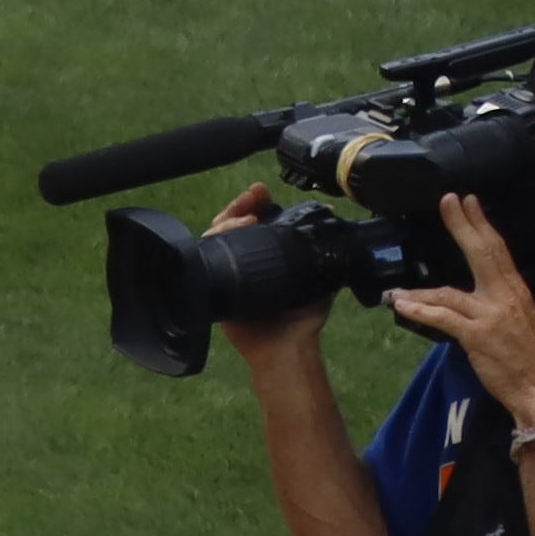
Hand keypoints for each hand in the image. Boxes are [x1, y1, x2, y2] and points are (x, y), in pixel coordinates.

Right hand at [207, 186, 337, 379]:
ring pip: (218, 234)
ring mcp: (227, 269)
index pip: (259, 219)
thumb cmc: (303, 315)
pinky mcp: (210, 282)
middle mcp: (247, 258)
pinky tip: (222, 232)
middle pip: (234, 222)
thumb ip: (326, 251)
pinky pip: (203, 256)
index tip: (261, 192)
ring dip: (228, 219)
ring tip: (245, 219)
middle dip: (241, 205)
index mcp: (271, 253)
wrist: (283, 343)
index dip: (257, 203)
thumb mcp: (322, 275)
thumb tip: (331, 217)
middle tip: (252, 199)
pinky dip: (210, 239)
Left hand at [385, 192, 534, 424]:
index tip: (467, 201)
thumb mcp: (518, 321)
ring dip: (418, 292)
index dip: (480, 224)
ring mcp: (492, 315)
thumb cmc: (528, 358)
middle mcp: (506, 295)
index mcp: (515, 290)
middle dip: (463, 225)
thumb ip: (495, 304)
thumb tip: (471, 295)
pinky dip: (421, 310)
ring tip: (395, 292)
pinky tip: (402, 306)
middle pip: (482, 253)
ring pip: (450, 292)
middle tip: (447, 201)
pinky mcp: (479, 336)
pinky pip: (444, 318)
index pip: (496, 249)